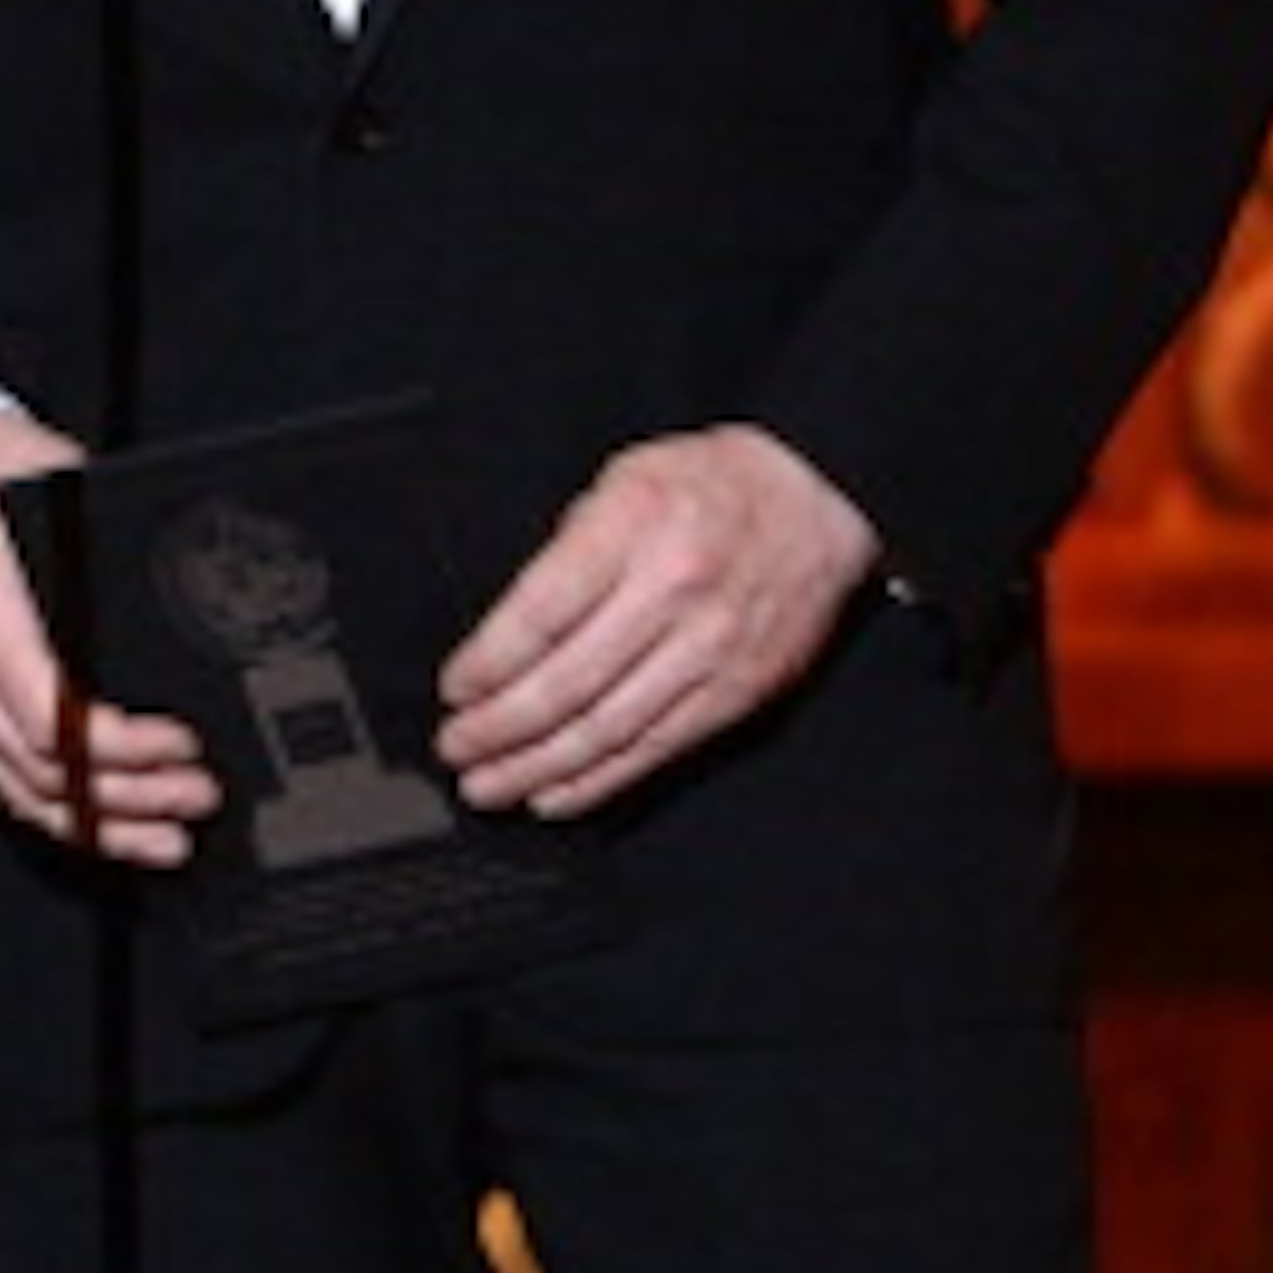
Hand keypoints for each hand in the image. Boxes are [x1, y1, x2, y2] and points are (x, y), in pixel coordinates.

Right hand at [0, 406, 217, 869]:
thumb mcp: (59, 487)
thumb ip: (107, 543)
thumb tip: (194, 578)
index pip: (51, 721)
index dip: (121, 748)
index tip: (181, 743)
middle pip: (45, 771)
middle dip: (131, 796)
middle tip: (199, 794)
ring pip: (26, 792)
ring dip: (102, 825)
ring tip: (169, 838)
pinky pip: (9, 781)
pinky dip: (63, 815)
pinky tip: (109, 829)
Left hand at [435, 424, 876, 820]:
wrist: (818, 498)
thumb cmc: (714, 486)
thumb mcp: (624, 479)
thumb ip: (568, 549)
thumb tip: (505, 629)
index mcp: (634, 531)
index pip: (540, 615)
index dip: (486, 664)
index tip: (454, 688)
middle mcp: (673, 594)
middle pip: (565, 684)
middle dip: (496, 729)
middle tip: (454, 748)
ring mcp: (709, 651)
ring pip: (605, 730)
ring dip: (534, 768)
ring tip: (489, 784)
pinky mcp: (736, 693)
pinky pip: (653, 749)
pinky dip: (597, 781)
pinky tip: (552, 793)